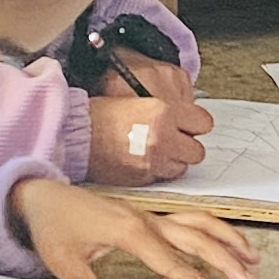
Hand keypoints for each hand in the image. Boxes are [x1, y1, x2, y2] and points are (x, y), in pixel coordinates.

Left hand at [11, 171, 255, 278]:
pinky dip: (214, 229)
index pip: (172, 262)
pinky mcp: (150, 216)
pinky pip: (190, 220)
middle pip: (196, 240)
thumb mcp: (62, 259)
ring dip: (228, 240)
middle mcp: (147, 220)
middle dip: (224, 262)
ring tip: (252, 259)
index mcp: (130, 232)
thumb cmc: (54, 227)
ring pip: (200, 224)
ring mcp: (151, 216)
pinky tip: (228, 242)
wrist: (44, 197)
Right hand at [88, 76, 211, 182]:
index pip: (203, 123)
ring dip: (172, 162)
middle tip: (174, 142)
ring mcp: (153, 162)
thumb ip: (167, 111)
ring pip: (181, 168)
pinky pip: (161, 178)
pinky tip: (142, 162)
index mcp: (163, 112)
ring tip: (156, 153)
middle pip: (197, 151)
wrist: (75, 135)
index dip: (196, 124)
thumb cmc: (99, 115)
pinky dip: (155, 172)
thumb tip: (184, 120)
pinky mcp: (142, 179)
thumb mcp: (138, 99)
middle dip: (187, 147)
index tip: (190, 125)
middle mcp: (162, 138)